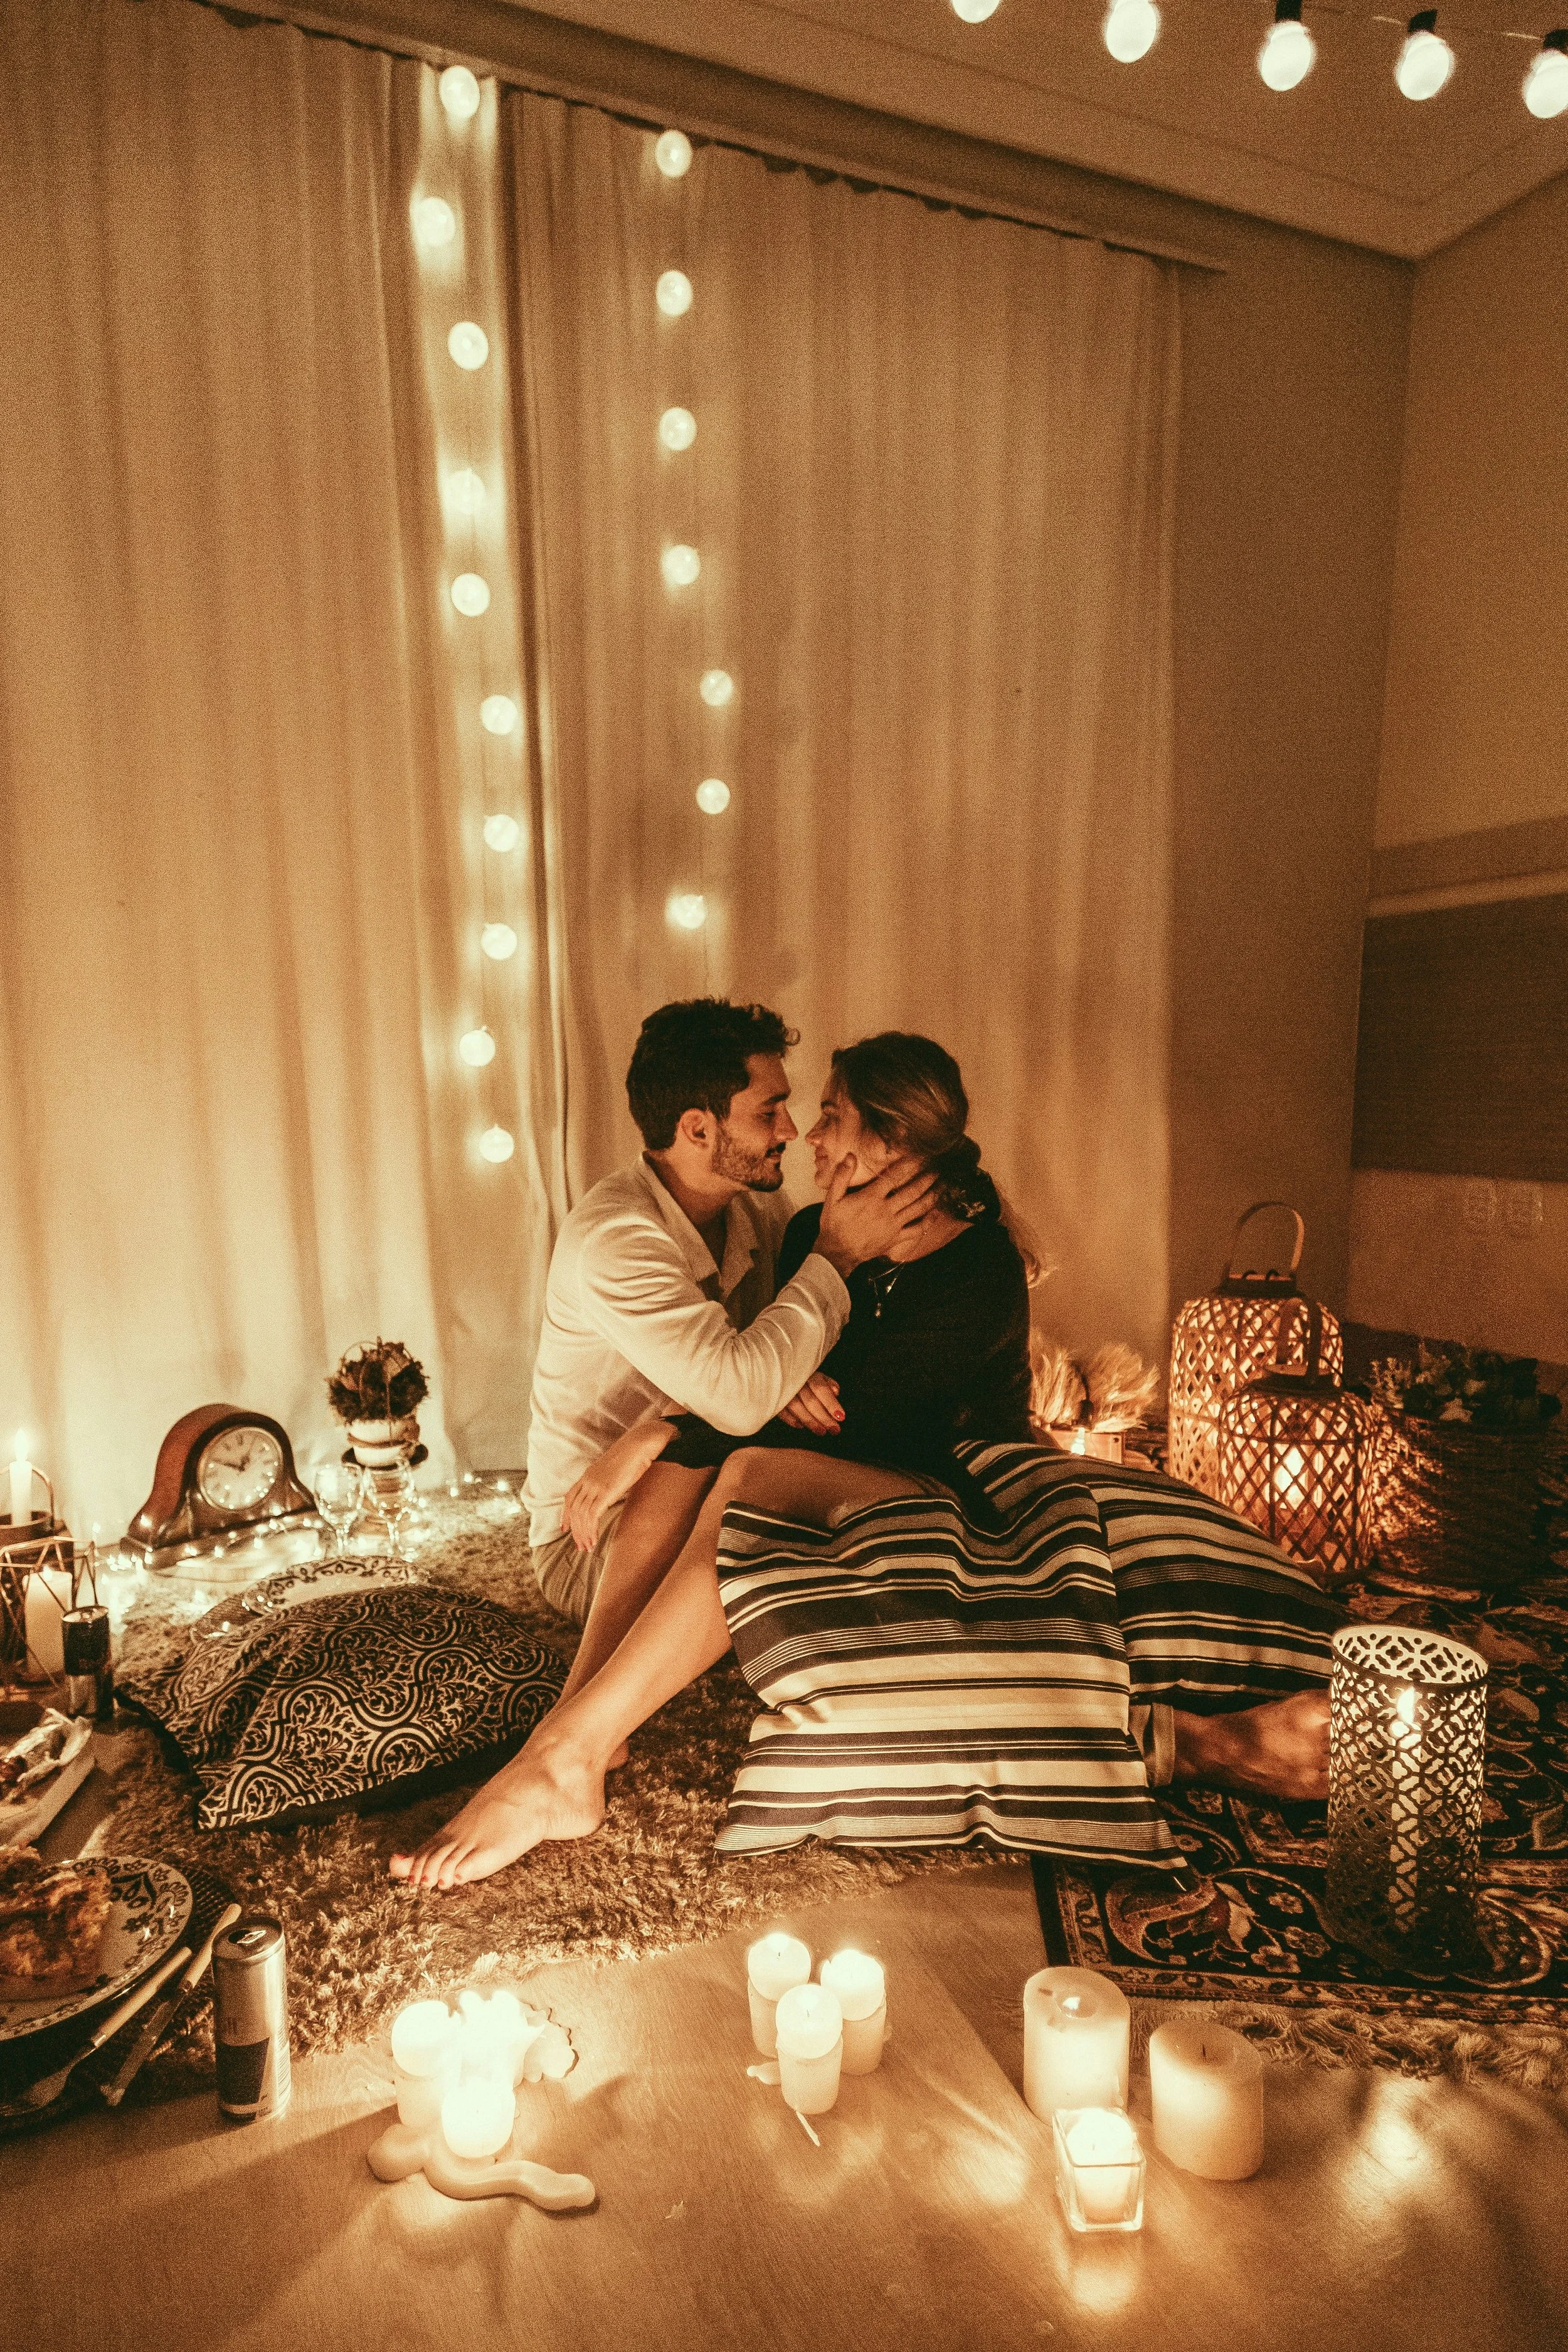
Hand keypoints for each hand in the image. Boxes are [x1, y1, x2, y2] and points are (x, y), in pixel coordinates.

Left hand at [562, 1418, 672, 1551]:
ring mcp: (596, 1485)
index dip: (565, 1515)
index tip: (565, 1529)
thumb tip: (611, 1490)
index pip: (569, 1498)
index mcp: (588, 1474)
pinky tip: (595, 1540)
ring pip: (581, 1515)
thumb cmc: (634, 1454)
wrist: (640, 1443)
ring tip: (588, 1548)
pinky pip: (592, 1515)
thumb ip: (608, 1480)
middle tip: (581, 1547)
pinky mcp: (606, 1491)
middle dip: (576, 1531)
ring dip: (583, 1534)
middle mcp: (588, 1480)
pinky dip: (591, 1530)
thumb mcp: (615, 1468)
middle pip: (574, 1510)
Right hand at [777, 1372, 843, 1435]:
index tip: (841, 1417)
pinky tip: (800, 1426)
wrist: (775, 1370)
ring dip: (810, 1421)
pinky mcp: (773, 1398)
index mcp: (808, 1374)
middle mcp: (795, 1381)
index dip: (831, 1404)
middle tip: (834, 1430)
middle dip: (823, 1417)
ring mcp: (783, 1390)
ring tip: (821, 1431)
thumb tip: (836, 1392)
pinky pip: (781, 1411)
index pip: (821, 1389)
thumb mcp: (816, 1375)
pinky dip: (790, 1419)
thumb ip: (827, 1383)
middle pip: (810, 1401)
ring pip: (796, 1407)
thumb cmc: (802, 1377)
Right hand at [811, 1153, 936, 1276]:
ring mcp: (893, 1225)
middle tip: (938, 1169)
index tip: (920, 1156)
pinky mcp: (895, 1239)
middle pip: (912, 1191)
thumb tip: (851, 1156)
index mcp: (871, 1198)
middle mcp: (885, 1210)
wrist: (837, 1253)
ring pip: (918, 1209)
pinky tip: (936, 1213)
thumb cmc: (834, 1225)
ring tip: (943, 1185)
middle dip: (927, 1179)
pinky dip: (928, 1222)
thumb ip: (842, 1176)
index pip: (894, 1177)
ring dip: (932, 1196)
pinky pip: (916, 1230)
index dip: (909, 1165)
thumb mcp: (832, 1199)